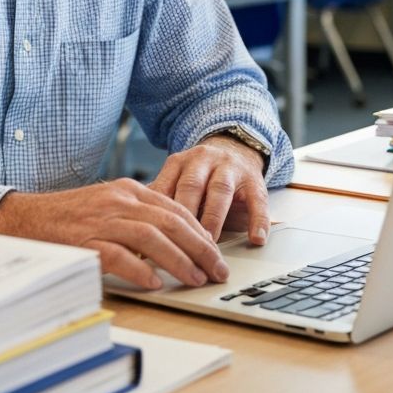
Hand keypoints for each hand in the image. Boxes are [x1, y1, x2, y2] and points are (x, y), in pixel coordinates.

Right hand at [0, 179, 229, 290]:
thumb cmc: (68, 217)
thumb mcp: (107, 205)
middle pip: (170, 221)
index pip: (174, 208)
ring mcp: (101, 220)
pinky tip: (155, 283)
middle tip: (216, 269)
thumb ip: (137, 216)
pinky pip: (118, 255)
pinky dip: (140, 269)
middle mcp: (118, 201)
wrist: (24, 217)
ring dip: (179, 259)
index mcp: (127, 190)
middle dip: (200, 246)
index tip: (214, 250)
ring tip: (196, 278)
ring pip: (151, 237)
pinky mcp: (84, 242)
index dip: (199, 230)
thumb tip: (172, 241)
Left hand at [148, 135, 269, 245]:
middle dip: (186, 216)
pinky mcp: (253, 179)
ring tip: (209, 245)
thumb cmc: (200, 175)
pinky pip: (257, 200)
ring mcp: (229, 168)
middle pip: (191, 186)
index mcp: (179, 162)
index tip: (151, 240)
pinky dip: (258, 220)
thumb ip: (160, 197)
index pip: (165, 186)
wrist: (235, 147)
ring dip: (214, 218)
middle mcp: (203, 160)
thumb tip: (134, 227)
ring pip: (220, 190)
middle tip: (179, 246)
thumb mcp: (177, 178)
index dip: (157, 213)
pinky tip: (256, 238)